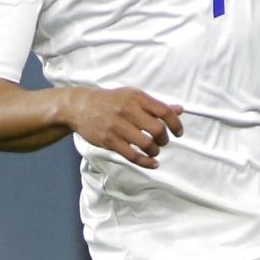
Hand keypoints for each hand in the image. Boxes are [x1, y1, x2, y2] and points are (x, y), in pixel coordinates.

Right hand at [63, 87, 182, 168]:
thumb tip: (179, 110)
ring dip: (155, 150)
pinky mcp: (110, 140)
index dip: (176, 124)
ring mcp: (117, 126)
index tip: (178, 132)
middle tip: (162, 141)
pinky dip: (146, 162)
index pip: (164, 111)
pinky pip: (132, 155)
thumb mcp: (133, 97)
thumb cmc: (110, 102)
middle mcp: (128, 110)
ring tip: (153, 150)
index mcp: (137, 97)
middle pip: (157, 129)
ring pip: (146, 144)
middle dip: (164, 139)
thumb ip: (156, 105)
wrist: (80, 107)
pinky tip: (152, 163)